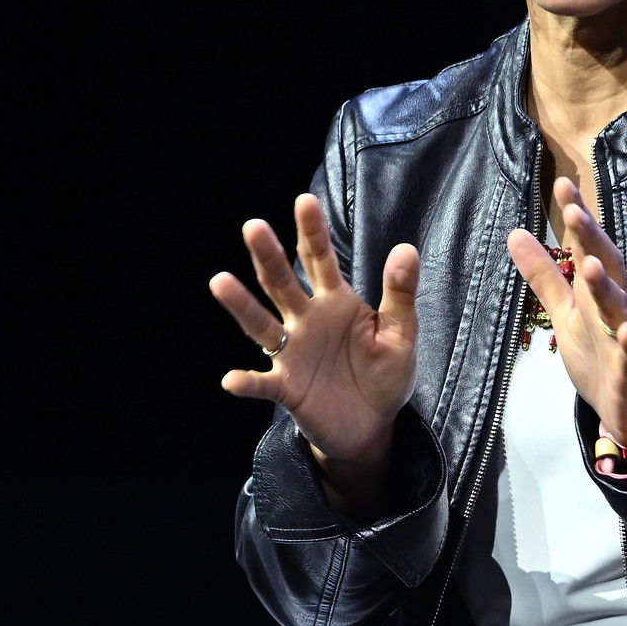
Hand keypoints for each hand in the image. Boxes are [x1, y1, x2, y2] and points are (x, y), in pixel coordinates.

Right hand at [210, 194, 420, 483]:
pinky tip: (232, 379)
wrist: (374, 425)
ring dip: (241, 305)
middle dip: (268, 255)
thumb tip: (406, 249)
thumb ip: (400, 294)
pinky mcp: (287, 389)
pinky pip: (263, 384)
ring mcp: (292, 353)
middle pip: (282, 283)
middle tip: (253, 226)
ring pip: (261, 325)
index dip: (312, 232)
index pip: (320, 260)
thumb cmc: (386, 374)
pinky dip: (247, 382)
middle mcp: (306, 320)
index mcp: (336, 301)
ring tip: (220, 282)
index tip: (304, 200)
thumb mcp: (401, 334)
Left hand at [508, 177, 626, 449]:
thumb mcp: (565, 311)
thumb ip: (544, 275)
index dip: (576, 217)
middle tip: (573, 212)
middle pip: (605, 267)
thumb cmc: (599, 354)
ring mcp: (625, 337)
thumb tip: (514, 233)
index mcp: (596, 292)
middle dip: (591, 240)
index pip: (587, 246)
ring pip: (617, 307)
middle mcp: (614, 307)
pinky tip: (625, 331)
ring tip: (589, 265)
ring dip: (604, 286)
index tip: (562, 184)